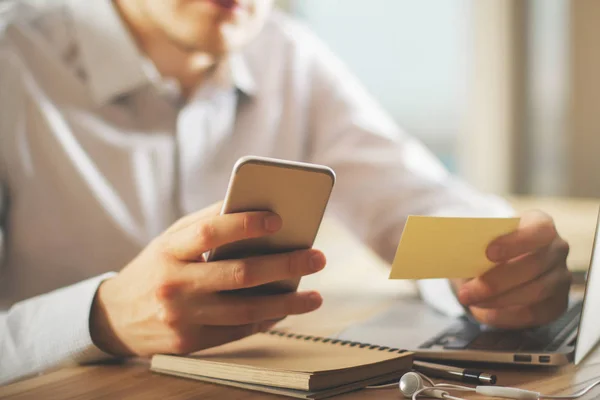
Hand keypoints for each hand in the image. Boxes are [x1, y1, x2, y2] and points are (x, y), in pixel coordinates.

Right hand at [90, 202, 325, 356]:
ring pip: (245, 310)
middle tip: (317, 257)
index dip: (246, 224)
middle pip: (239, 274)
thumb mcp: (170, 240)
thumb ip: (206, 224)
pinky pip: (237, 331)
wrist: (115, 318)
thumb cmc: (154, 268)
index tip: (279, 220)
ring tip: (315, 296)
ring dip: (286, 303)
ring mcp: (183, 317)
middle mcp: (175, 284)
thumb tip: (254, 208)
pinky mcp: (191, 342)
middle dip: (283, 265)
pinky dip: (266, 320)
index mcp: (170, 250)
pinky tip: (286, 310)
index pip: (211, 232)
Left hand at [454, 210, 570, 328]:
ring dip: (497, 300)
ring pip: (535, 292)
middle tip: (467, 292)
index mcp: (540, 224)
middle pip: (535, 265)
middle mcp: (556, 249)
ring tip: (471, 302)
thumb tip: (455, 252)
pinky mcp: (557, 304)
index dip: (517, 241)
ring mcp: (561, 277)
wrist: (499, 263)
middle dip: (497, 281)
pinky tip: (483, 313)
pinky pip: (534, 314)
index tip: (489, 253)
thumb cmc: (489, 247)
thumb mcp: (482, 239)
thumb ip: (474, 243)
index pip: (540, 229)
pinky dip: (505, 316)